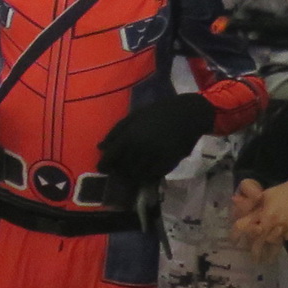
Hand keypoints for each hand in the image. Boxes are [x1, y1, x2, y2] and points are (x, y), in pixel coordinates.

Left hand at [97, 92, 215, 203]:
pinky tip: (148, 169)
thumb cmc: (158, 112)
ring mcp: (154, 157)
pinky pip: (153, 175)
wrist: (188, 114)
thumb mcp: (134, 116)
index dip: (104, 165)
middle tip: (119, 170)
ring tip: (133, 171)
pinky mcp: (168, 163)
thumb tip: (100, 147)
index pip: (111, 156)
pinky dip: (148, 175)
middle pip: (123, 168)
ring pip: (138, 174)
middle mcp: (140, 148)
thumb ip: (116, 131)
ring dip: (133, 175)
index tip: (102, 169)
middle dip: (119, 171)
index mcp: (130, 135)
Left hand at [230, 180, 286, 263]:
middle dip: (254, 251)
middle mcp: (270, 220)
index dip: (236, 235)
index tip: (233, 243)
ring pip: (275, 242)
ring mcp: (285, 225)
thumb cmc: (285, 190)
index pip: (243, 225)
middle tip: (254, 260)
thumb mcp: (266, 194)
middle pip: (258, 239)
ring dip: (271, 253)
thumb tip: (233, 200)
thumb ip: (251, 201)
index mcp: (261, 211)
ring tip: (267, 262)